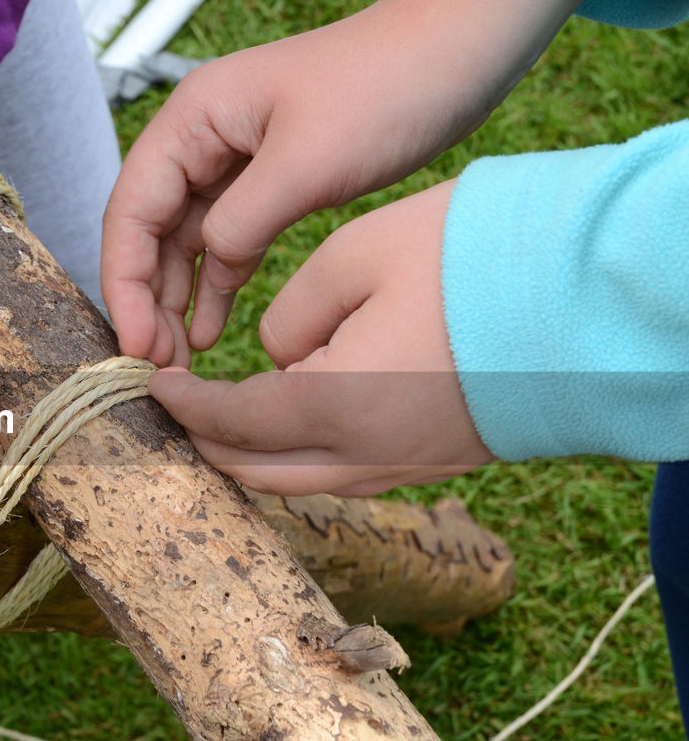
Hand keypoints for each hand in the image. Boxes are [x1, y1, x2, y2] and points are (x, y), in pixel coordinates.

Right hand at [102, 0, 586, 365]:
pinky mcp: (268, 181)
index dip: (125, 282)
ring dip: (176, 299)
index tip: (135, 343)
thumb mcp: (306, 163)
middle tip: (155, 365)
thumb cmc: (386, 86)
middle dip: (145, 298)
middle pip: (148, 230)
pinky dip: (215, 284)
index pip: (132, 210)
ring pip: (182, 241)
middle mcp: (201, 138)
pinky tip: (210, 328)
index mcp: (194, 119)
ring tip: (178, 359)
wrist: (458, 55)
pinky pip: (224, 241)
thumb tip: (209, 272)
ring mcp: (232, 160)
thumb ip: (241, 223)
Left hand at [148, 180, 493, 496]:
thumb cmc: (473, 263)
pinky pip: (343, 476)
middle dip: (206, 444)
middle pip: (256, 473)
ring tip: (220, 420)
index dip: (185, 406)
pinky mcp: (434, 464)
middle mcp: (365, 457)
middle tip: (177, 408)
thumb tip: (276, 353)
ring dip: (249, 458)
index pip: (232, 422)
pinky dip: (297, 459)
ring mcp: (404, 469)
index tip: (153, 384)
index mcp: (336, 406)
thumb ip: (293, 313)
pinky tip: (287, 425)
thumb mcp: (358, 256)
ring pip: (299, 484)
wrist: (588, 304)